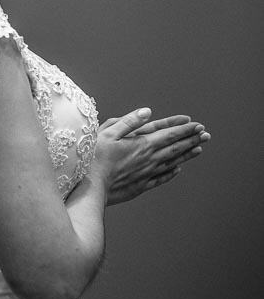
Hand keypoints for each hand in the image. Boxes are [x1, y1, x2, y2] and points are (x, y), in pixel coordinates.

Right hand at [94, 110, 209, 205]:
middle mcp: (149, 159)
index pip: (169, 134)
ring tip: (198, 149)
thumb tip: (147, 112)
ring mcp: (147, 173)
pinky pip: (162, 178)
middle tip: (205, 135)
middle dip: (191, 140)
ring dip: (186, 155)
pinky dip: (172, 172)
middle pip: (175, 148)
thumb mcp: (108, 133)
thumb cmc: (95, 157)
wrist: (92, 186)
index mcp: (142, 145)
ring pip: (172, 162)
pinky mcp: (142, 185)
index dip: (184, 129)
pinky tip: (177, 169)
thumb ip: (129, 121)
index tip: (198, 125)